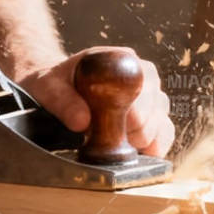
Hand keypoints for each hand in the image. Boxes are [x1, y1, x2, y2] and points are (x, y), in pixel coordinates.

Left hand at [17, 47, 174, 157]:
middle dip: (140, 128)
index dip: (136, 107)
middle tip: (118, 139)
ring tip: (125, 145)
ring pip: (161, 118)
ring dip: (147, 138)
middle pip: (156, 102)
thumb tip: (83, 122)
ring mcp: (147, 96)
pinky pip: (164, 131)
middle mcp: (139, 74)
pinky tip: (143, 154)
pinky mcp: (149, 117)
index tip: (122, 126)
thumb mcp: (48, 88)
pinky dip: (157, 145)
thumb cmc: (53, 85)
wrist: (54, 92)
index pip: (143, 79)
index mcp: (119, 59)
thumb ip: (63, 102)